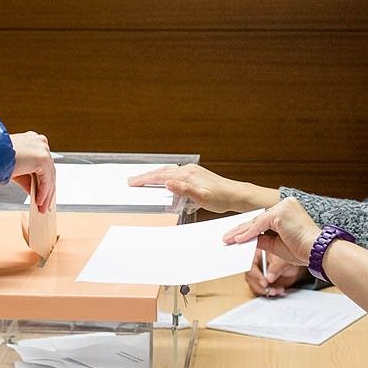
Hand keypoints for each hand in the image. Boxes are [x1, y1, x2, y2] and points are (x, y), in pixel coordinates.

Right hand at [9, 132, 54, 212]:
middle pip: (49, 170)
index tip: (45, 193)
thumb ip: (28, 180)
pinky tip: (38, 201)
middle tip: (44, 204)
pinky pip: (46, 179)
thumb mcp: (16, 171)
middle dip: (47, 190)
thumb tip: (35, 192)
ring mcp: (42, 149)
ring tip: (41, 207)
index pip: (44, 164)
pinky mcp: (42, 157)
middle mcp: (39, 142)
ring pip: (49, 175)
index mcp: (33, 140)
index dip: (45, 180)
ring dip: (46, 194)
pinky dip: (43, 192)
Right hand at [126, 163, 276, 212]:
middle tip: (132, 181)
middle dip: (146, 176)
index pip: (161, 176)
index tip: (133, 183)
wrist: (235, 194)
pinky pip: (174, 173)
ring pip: (167, 171)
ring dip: (154, 175)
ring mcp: (191, 171)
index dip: (146, 180)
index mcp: (187, 174)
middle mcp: (188, 170)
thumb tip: (168, 182)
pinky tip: (162, 180)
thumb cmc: (221, 198)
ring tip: (142, 180)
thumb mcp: (202, 198)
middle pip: (162, 171)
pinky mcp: (194, 174)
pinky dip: (163, 176)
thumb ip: (184, 190)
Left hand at [222, 197, 319, 264]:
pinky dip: (248, 234)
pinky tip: (237, 240)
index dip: (249, 229)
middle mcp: (286, 204)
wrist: (316, 252)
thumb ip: (262, 239)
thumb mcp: (276, 245)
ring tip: (228, 239)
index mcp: (288, 209)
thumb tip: (246, 239)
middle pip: (258, 219)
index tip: (235, 236)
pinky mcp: (280, 213)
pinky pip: (259, 225)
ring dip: (241, 232)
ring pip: (257, 222)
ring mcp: (283, 207)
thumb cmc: (302, 250)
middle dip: (241, 230)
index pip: (264, 219)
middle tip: (227, 237)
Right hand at [244, 253, 306, 296]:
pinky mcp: (262, 283)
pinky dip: (269, 293)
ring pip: (254, 285)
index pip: (250, 265)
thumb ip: (276, 267)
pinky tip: (278, 291)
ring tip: (275, 290)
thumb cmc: (287, 257)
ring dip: (264, 290)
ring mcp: (257, 274)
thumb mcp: (282, 260)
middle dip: (259, 285)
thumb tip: (269, 278)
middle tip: (269, 289)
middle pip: (250, 277)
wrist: (293, 264)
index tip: (264, 282)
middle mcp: (255, 265)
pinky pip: (261, 290)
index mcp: (256, 254)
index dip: (255, 275)